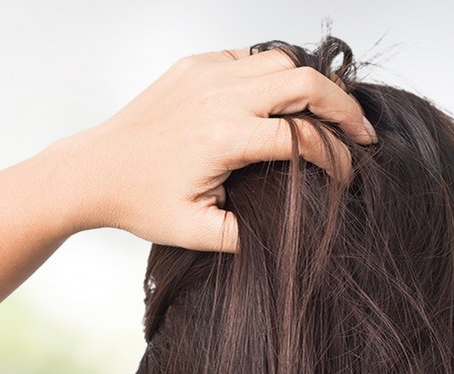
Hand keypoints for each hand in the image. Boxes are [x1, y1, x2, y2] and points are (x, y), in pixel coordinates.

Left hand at [39, 47, 376, 252]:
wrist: (92, 171)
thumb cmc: (140, 204)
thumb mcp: (198, 233)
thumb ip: (250, 235)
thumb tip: (296, 232)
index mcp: (224, 137)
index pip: (303, 138)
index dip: (337, 158)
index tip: (348, 176)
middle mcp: (219, 96)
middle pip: (305, 84)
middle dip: (342, 107)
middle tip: (362, 132)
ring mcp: (206, 74)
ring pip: (281, 62)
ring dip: (310, 87)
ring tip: (325, 115)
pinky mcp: (194, 65)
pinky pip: (249, 58)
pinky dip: (272, 75)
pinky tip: (279, 102)